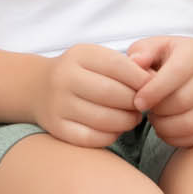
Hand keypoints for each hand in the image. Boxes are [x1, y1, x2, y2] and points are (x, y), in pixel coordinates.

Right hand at [29, 44, 148, 147]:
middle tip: (145, 107)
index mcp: (79, 55)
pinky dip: (111, 136)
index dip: (141, 79)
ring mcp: (58, 104)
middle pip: (112, 94)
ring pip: (104, 119)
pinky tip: (115, 129)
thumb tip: (155, 79)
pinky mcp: (57, 128)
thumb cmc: (80, 73)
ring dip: (126, 122)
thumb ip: (125, 66)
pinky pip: (93, 138)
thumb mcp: (97, 58)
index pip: (118, 66)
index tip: (153, 87)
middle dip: (135, 102)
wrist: (37, 87)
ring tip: (132, 118)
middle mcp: (65, 78)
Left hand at [126, 35, 192, 147]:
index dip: (153, 90)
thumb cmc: (171, 59)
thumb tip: (135, 63)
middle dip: (158, 111)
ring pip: (191, 123)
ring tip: (155, 119)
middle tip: (146, 110)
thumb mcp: (156, 47)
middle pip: (183, 101)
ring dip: (165, 127)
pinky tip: (166, 129)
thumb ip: (142, 52)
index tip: (137, 102)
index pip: (176, 73)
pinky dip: (176, 139)